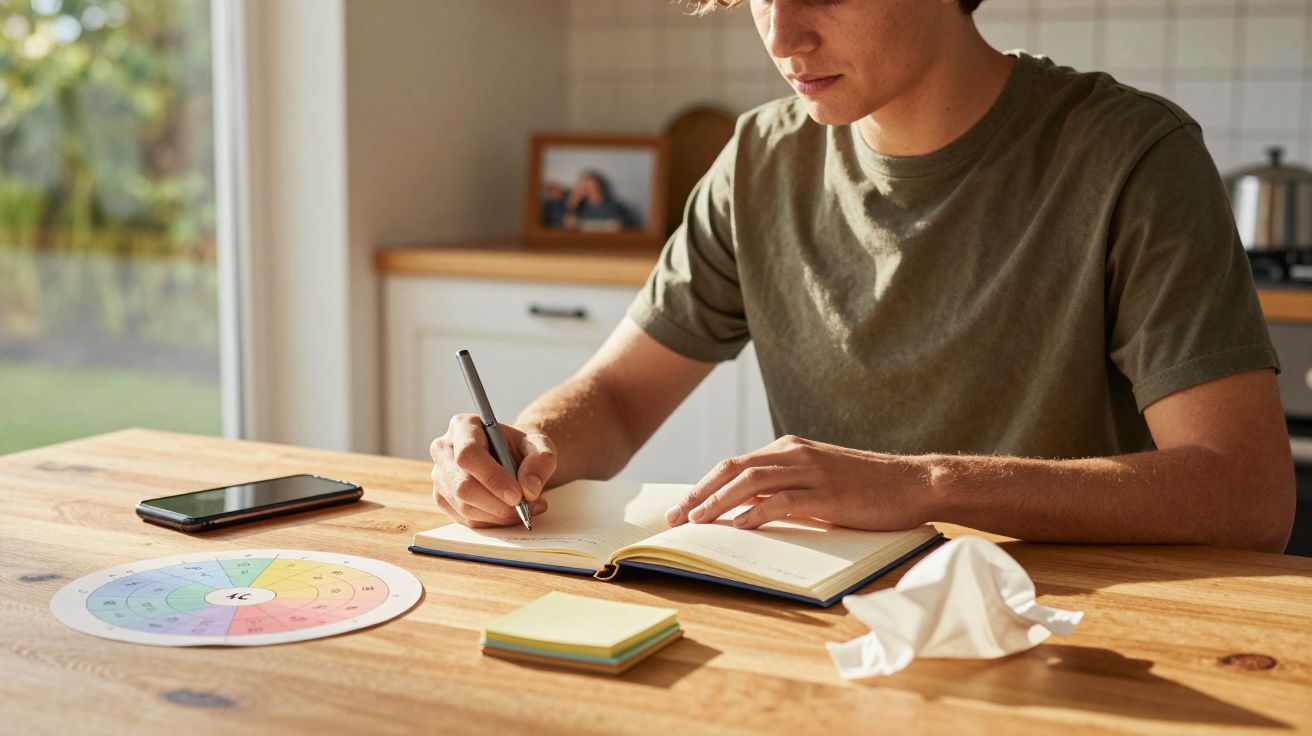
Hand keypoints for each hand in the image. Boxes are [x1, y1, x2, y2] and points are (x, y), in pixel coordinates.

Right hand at [430, 414, 556, 527]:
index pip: (469, 454)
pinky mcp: (442, 498)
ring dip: (498, 515)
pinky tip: (508, 513)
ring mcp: (440, 475)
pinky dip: (492, 521)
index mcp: (463, 426)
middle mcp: (444, 449)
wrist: (511, 457)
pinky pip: (465, 519)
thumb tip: (529, 488)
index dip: (492, 478)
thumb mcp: (540, 445)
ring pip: (464, 506)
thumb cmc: (521, 448)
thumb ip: (541, 460)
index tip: (517, 494)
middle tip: (525, 507)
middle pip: (463, 485)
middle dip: (498, 503)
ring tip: (524, 509)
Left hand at [664, 435, 934, 530]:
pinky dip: (756, 512)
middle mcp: (795, 454)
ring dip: (718, 502)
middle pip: (733, 469)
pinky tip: (739, 525)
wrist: (914, 482)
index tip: (681, 508)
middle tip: (675, 518)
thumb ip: (784, 488)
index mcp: (790, 449)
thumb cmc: (867, 487)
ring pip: (751, 482)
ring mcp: (811, 472)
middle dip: (699, 494)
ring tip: (696, 522)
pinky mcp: (828, 494)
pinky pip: (783, 500)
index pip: (734, 465)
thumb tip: (745, 509)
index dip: (703, 486)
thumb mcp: (818, 481)